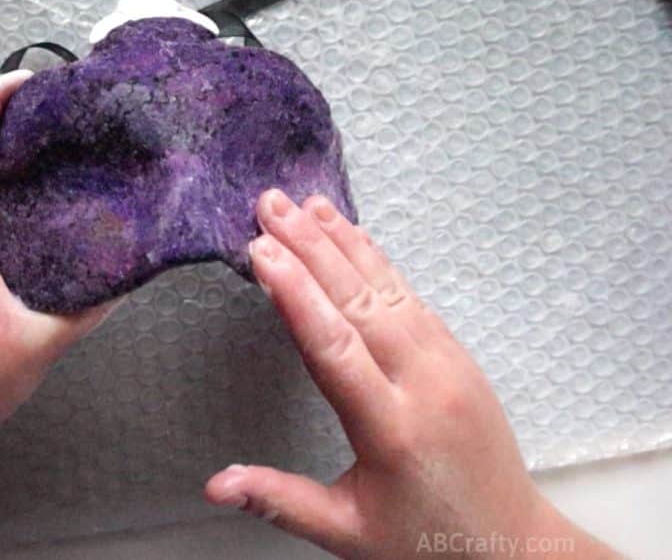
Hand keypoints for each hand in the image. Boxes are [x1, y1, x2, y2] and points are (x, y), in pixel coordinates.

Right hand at [205, 189, 617, 558]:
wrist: (510, 540)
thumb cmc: (426, 539)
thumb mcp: (346, 531)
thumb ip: (279, 500)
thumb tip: (217, 484)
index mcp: (391, 430)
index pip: (334, 347)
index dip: (295, 294)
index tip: (262, 250)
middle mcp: (423, 384)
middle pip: (359, 302)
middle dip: (310, 247)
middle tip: (271, 205)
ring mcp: (447, 363)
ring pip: (388, 288)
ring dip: (343, 241)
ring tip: (306, 203)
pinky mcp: (457, 354)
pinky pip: (412, 296)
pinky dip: (378, 260)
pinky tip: (354, 235)